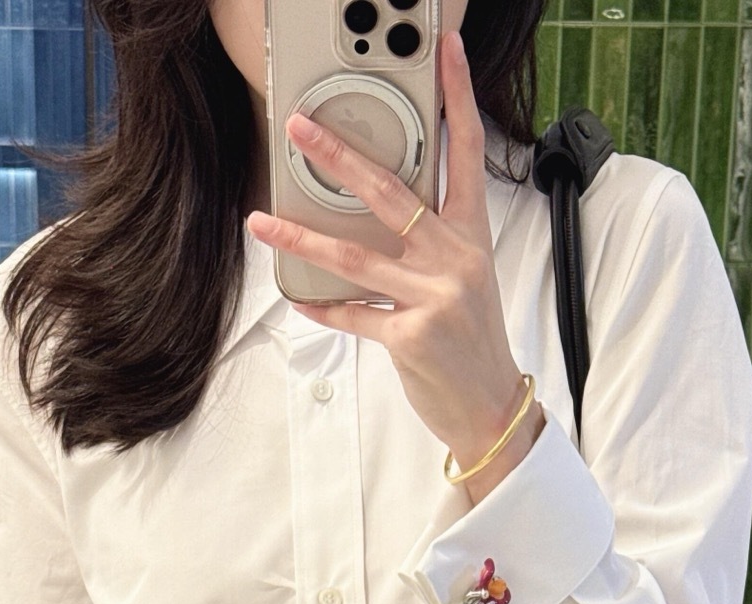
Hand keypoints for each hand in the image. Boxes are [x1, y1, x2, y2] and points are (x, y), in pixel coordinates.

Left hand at [245, 28, 544, 506]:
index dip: (458, 96)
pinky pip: (352, 313)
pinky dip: (322, 306)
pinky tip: (296, 296)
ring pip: (354, 254)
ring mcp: (433, 296)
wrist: (489, 406)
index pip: (467, 150)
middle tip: (300, 128)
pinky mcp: (410, 336)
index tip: (446, 50)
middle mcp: (454, 258)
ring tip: (262, 220)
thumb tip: (376, 210)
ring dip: (300, 236)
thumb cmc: (472, 340)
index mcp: (471, 235)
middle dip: (340, 156)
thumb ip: (430, 240)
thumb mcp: (466, 278)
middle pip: (391, 192)